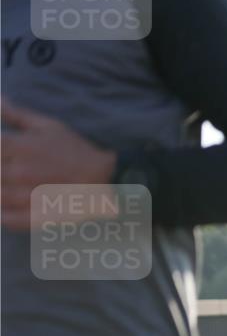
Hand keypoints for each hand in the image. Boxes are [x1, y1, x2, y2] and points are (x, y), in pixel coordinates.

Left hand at [2, 98, 116, 229]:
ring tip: (11, 186)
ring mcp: (26, 196)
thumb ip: (16, 115)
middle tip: (10, 170)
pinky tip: (6, 210)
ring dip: (0, 192)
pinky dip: (3, 216)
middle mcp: (18, 171)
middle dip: (0, 171)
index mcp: (18, 146)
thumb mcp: (49, 126)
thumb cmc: (76, 150)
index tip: (2, 154)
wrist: (107, 177)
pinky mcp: (35, 216)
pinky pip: (7, 220)